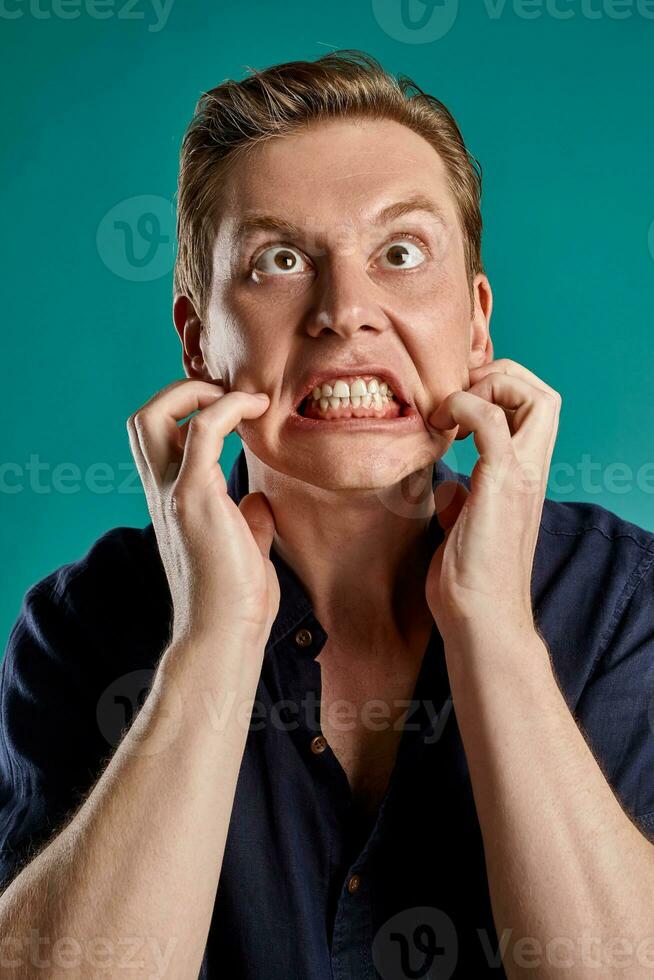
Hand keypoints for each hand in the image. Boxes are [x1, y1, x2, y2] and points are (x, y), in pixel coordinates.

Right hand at [126, 379, 279, 649]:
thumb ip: (246, 520)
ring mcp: (172, 493)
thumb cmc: (236, 599)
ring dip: (199, 391)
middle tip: (228, 396)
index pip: (157, 438)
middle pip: (141, 419)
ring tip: (242, 398)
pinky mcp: (193, 497)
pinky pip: (203, 429)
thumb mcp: (243, 548)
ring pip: (154, 415)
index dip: (186, 411)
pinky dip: (228, 407)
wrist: (226, 634)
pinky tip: (257, 410)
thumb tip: (256, 501)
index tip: (233, 411)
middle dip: (181, 391)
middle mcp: (161, 491)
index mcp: (170, 501)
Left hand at [424, 358, 561, 639]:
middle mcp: (532, 470)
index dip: (499, 391)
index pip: (535, 409)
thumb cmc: (470, 582)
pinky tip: (437, 426)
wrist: (480, 620)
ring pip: (532, 396)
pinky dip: (463, 406)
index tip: (456, 407)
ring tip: (448, 411)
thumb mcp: (464, 527)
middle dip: (499, 378)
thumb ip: (464, 500)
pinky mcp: (500, 483)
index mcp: (525, 477)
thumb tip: (449, 488)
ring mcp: (521, 475)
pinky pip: (490, 420)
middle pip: (543, 393)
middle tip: (456, 399)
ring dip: (485, 387)